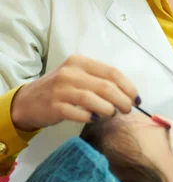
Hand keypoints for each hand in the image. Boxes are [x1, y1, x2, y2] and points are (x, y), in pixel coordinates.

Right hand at [10, 55, 138, 130]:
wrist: (28, 101)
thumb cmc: (60, 89)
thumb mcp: (78, 76)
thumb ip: (99, 80)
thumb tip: (128, 94)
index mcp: (80, 62)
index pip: (112, 73)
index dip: (128, 87)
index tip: (137, 99)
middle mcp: (70, 72)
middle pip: (106, 87)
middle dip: (123, 100)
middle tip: (127, 110)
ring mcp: (61, 89)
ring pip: (93, 99)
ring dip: (109, 110)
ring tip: (112, 115)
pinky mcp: (54, 106)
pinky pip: (78, 112)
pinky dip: (90, 117)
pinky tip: (94, 119)